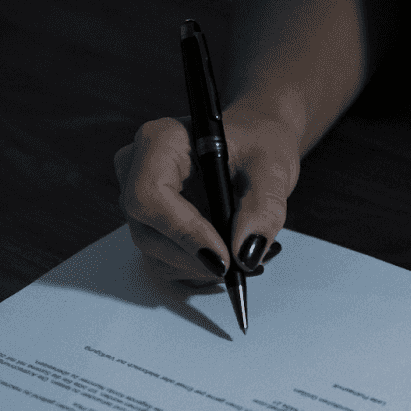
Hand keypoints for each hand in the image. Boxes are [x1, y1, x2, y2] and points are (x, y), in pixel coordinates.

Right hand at [114, 103, 301, 283]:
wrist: (254, 150)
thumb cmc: (258, 145)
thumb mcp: (272, 169)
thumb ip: (263, 208)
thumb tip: (245, 254)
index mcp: (160, 141)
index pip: (149, 195)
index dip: (184, 231)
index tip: (223, 257)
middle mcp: (137, 170)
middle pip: (147, 233)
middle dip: (198, 258)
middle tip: (245, 262)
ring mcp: (139, 202)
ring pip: (156, 256)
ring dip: (203, 268)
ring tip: (246, 256)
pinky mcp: (150, 227)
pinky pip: (166, 263)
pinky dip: (201, 269)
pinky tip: (230, 255)